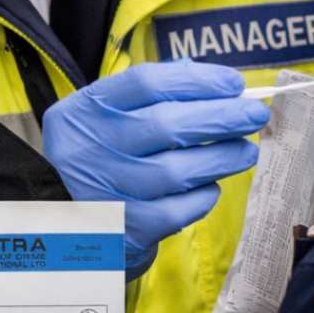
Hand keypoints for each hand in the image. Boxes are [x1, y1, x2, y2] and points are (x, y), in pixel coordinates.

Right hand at [43, 59, 269, 278]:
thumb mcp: (102, 117)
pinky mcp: (124, 231)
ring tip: (246, 150)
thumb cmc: (96, 157)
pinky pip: (177, 211)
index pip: (146, 83)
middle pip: (166, 125)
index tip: (233, 83)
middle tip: (255, 114)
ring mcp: (106, 193)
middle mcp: (91, 149)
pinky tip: (212, 185)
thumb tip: (217, 85)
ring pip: (177, 171)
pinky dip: (203, 196)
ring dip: (222, 157)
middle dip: (221, 117)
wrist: (58, 223)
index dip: (197, 80)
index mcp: (85, 111)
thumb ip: (150, 95)